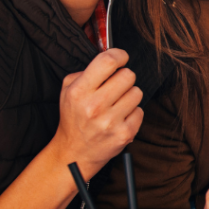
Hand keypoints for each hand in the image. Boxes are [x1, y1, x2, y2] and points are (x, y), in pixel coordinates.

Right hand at [52, 49, 143, 176]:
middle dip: (124, 78)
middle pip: (128, 75)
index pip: (108, 61)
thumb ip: (86, 72)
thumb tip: (111, 60)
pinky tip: (120, 118)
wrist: (74, 153)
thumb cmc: (74, 118)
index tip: (121, 58)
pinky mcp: (124, 134)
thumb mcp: (68, 91)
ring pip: (137, 92)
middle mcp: (94, 106)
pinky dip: (133, 113)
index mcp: (79, 91)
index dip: (119, 55)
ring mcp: (110, 121)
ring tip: (116, 105)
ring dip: (129, 96)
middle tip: (116, 87)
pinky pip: (140, 111)